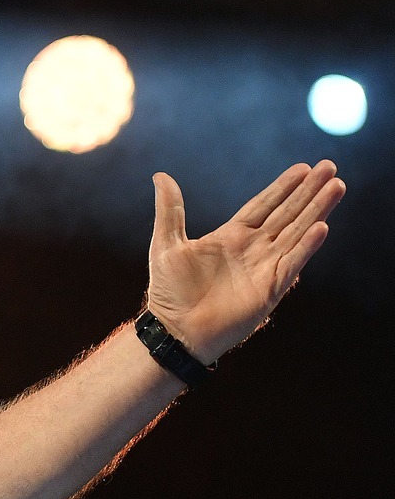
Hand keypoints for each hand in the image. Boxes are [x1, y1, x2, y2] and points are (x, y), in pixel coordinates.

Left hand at [145, 161, 344, 364]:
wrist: (175, 331)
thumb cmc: (169, 292)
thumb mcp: (166, 244)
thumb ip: (170, 210)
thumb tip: (160, 176)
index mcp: (231, 237)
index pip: (264, 205)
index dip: (284, 187)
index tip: (304, 167)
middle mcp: (253, 249)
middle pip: (287, 214)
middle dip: (309, 192)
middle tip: (330, 168)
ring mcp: (264, 268)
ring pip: (296, 233)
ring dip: (316, 211)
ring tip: (337, 187)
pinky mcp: (270, 289)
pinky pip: (292, 262)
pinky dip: (306, 245)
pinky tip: (321, 227)